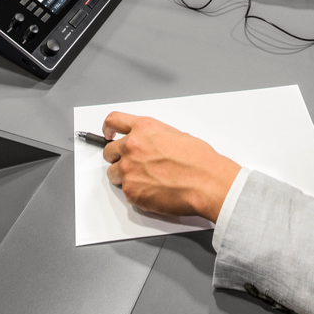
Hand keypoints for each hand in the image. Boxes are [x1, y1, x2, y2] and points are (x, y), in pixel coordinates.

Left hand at [102, 113, 239, 221]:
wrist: (206, 182)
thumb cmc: (198, 160)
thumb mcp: (175, 134)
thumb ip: (153, 137)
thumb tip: (148, 145)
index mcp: (144, 128)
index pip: (113, 120)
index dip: (107, 128)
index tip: (108, 133)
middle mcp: (132, 146)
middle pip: (109, 151)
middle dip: (118, 157)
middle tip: (132, 163)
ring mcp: (129, 170)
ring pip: (114, 173)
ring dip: (125, 176)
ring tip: (147, 179)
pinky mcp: (131, 192)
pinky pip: (126, 192)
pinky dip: (136, 192)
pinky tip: (154, 190)